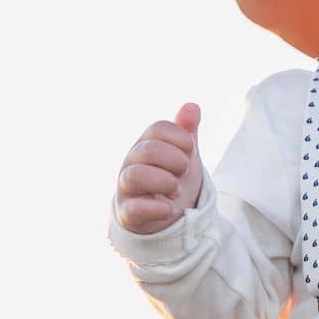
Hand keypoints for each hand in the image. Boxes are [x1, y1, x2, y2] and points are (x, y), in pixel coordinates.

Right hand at [114, 102, 205, 235]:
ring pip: (136, 175)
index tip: (190, 151)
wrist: (163, 213)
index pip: (158, 128)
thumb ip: (186, 131)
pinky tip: (170, 208)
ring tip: (176, 191)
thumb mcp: (183, 153)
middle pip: (149, 149)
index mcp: (145, 144)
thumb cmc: (171, 176)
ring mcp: (126, 187)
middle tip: (183, 172)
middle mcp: (132, 162)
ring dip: (165, 182)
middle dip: (176, 160)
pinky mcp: (128, 212)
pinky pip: (134, 208)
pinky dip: (157, 208)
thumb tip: (192, 106)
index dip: (181, 138)